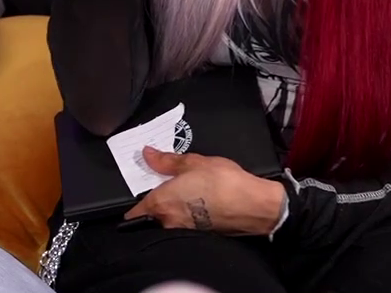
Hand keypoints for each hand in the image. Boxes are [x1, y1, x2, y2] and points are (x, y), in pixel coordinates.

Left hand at [122, 149, 286, 235]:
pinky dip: (187, 217)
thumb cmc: (226, 183)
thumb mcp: (194, 162)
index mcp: (162, 203)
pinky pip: (185, 225)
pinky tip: (198, 204)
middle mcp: (170, 221)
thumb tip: (148, 154)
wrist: (257, 206)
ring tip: (184, 194)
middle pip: (152, 217)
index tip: (135, 199)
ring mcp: (186, 230)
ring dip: (172, 211)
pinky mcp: (202, 235)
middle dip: (155, 206)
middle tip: (163, 189)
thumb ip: (167, 161)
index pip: (134, 213)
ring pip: (169, 222)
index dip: (133, 206)